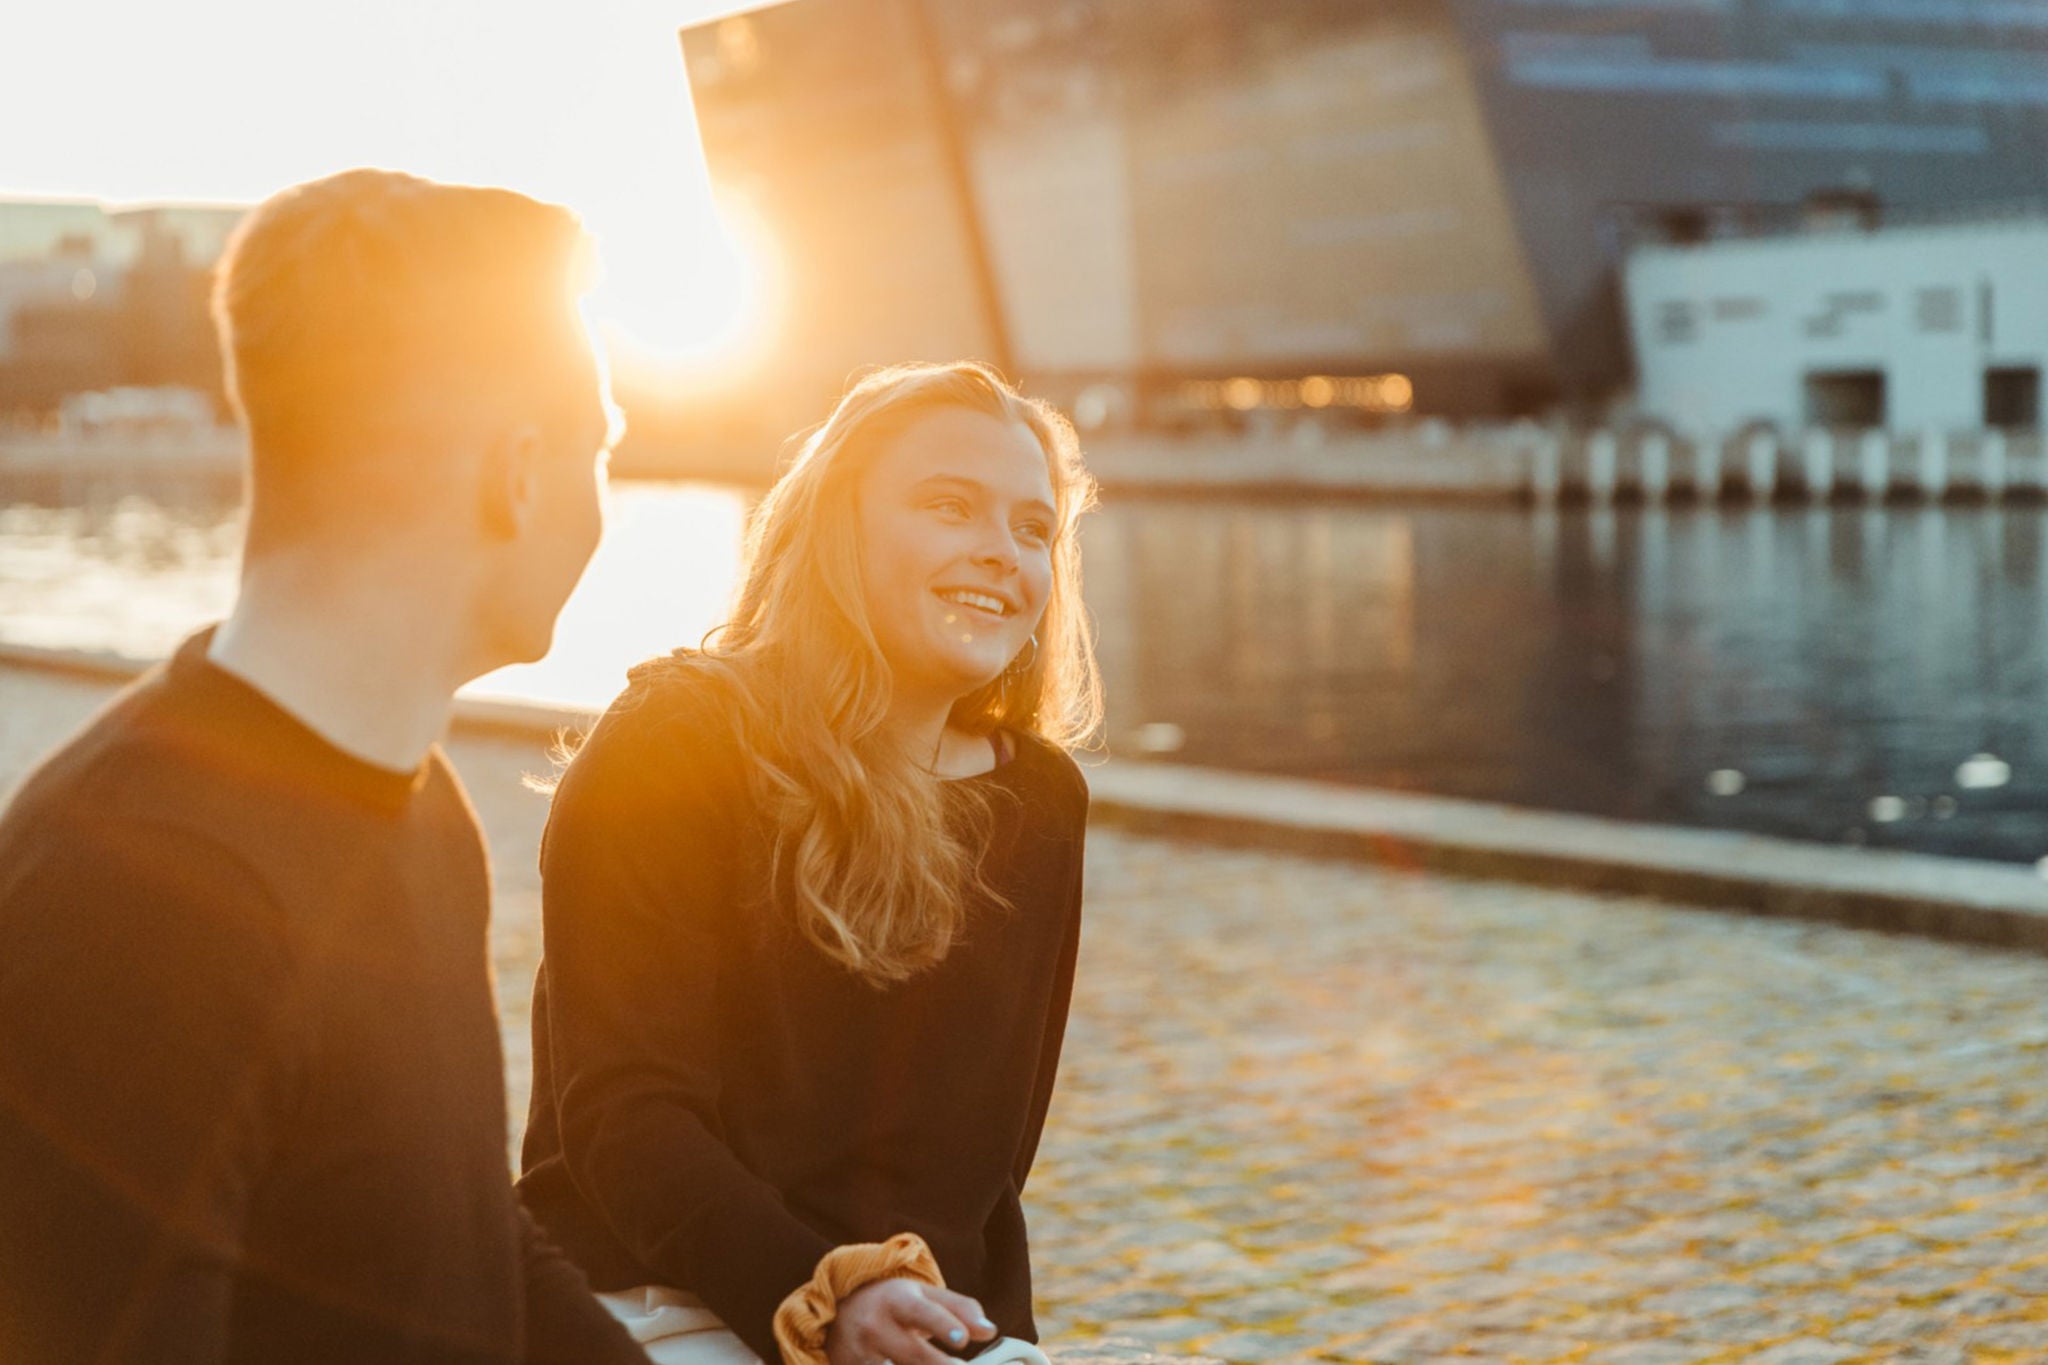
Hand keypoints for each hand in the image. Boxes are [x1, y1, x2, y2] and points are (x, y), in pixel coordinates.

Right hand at [824, 1277, 997, 1364]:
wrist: (839, 1310)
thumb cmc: (893, 1303)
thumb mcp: (924, 1295)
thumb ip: (960, 1309)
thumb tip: (990, 1330)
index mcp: (896, 1299)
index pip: (922, 1312)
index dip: (942, 1325)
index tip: (963, 1339)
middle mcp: (875, 1325)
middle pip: (912, 1353)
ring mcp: (860, 1353)